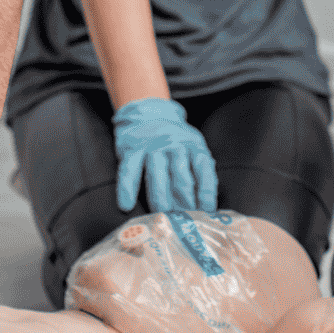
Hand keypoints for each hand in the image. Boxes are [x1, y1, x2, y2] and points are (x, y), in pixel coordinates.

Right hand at [112, 98, 218, 212]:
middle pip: (181, 176)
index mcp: (194, 146)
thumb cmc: (174, 139)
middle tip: (184, 221)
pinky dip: (127, 188)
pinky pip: (129, 170)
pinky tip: (126, 205)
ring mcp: (152, 146)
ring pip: (157, 174)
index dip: (207, 192)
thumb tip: (205, 207)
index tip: (207, 211)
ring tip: (161, 216)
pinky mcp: (131, 148)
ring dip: (159, 197)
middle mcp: (174, 145)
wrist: (148, 110)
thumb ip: (199, 170)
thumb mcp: (193, 147)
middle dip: (184, 200)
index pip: (204, 170)